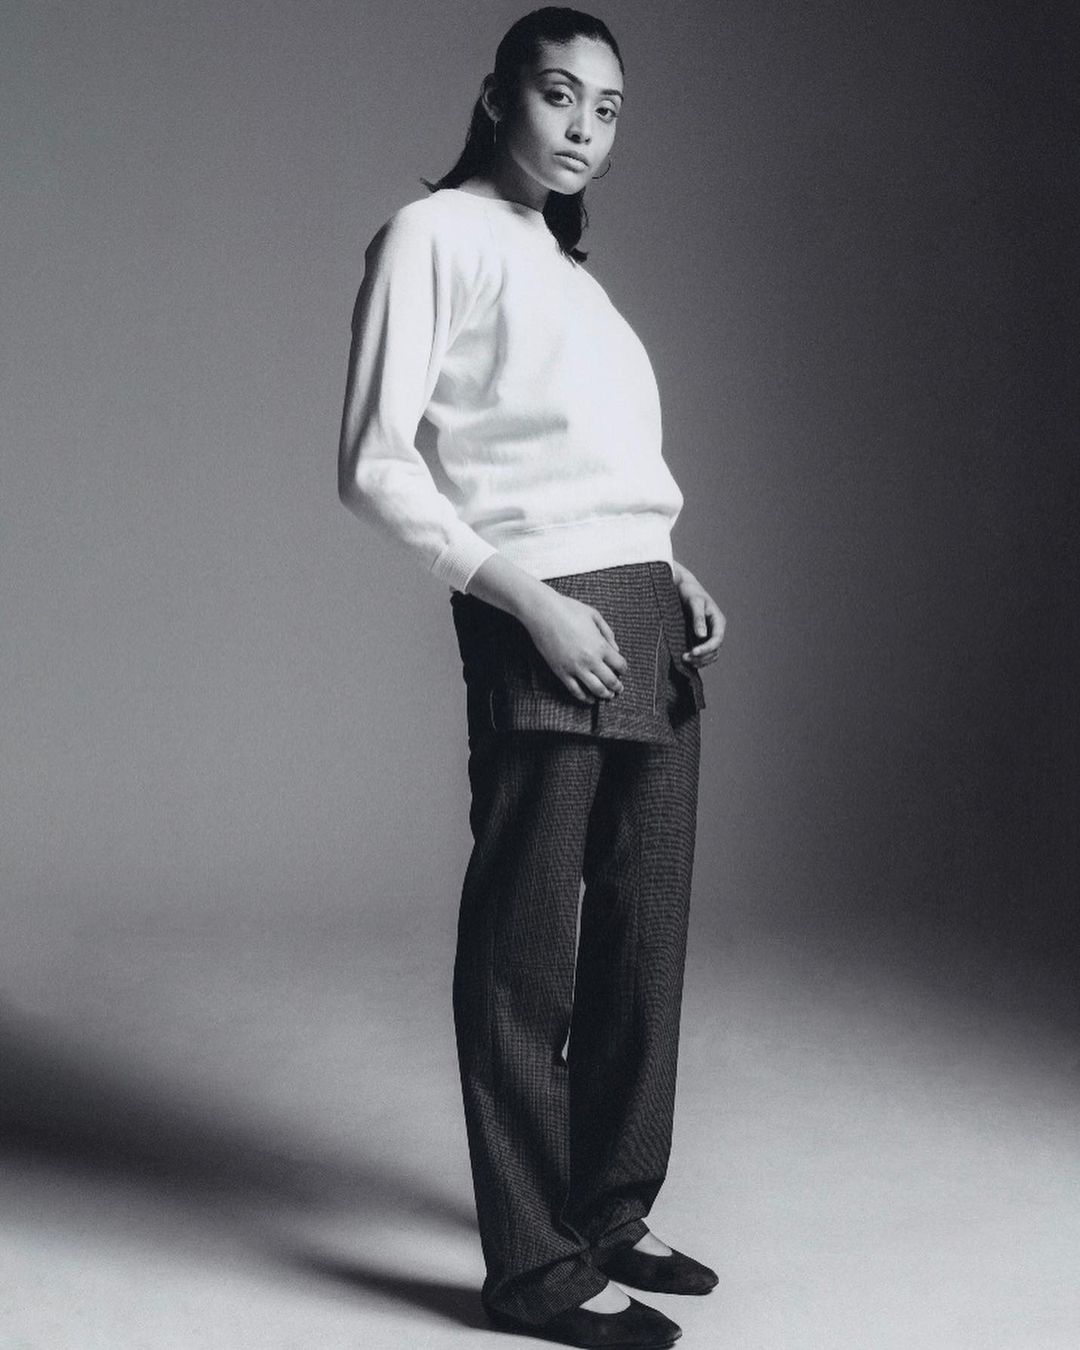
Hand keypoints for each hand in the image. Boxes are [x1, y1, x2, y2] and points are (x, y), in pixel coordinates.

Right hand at [522, 589, 627, 703]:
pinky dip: (585, 698)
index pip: (620, 665)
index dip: (623, 669)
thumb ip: (608, 633)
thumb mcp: (594, 616)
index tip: (622, 670)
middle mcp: (590, 659)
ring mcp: (575, 668)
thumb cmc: (568, 609)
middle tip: (619, 689)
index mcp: (600, 645)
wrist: (543, 612)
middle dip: (617, 686)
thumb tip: (616, 649)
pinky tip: (590, 699)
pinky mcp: (561, 672)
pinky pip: (575, 690)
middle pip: (610, 680)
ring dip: (605, 695)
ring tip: (609, 696)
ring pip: (595, 689)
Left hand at [672, 561, 725, 667]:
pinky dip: (697, 659)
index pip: (717, 639)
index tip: (693, 652)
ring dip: (699, 660)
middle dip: (701, 656)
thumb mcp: (694, 602)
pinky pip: (703, 653)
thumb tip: (702, 636)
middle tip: (684, 657)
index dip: (706, 649)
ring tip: (684, 659)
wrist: (682, 586)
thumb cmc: (689, 591)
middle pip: (714, 650)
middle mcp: (715, 629)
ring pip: (710, 654)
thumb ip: (698, 618)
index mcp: (718, 620)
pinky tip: (687, 660)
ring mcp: (708, 634)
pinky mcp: (699, 637)